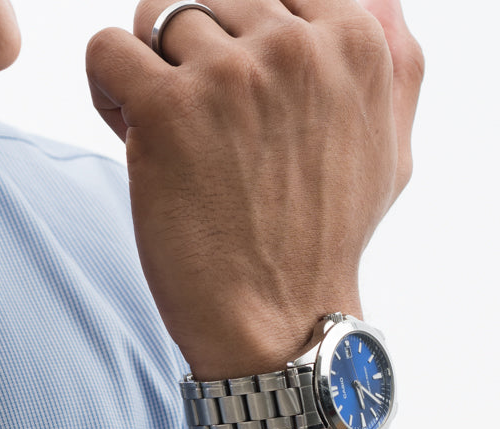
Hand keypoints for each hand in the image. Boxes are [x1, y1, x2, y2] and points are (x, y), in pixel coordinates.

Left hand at [86, 0, 424, 379]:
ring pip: (153, 15)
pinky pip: (105, 50)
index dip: (242, 29)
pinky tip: (134, 135)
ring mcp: (230, 77)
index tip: (239, 90)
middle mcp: (295, 48)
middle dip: (194, 49)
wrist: (283, 326)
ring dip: (151, 73)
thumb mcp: (390, 150)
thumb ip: (393, 63)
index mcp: (354, 42)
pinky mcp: (168, 112)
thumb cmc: (328, 242)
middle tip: (202, 123)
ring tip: (171, 138)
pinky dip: (107, 90)